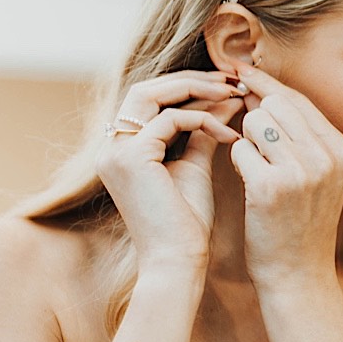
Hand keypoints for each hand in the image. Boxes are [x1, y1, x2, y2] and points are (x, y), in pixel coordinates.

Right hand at [95, 70, 243, 272]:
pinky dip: (201, 120)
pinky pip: (169, 120)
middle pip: (145, 89)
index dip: (187, 86)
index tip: (227, 86)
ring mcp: (115, 151)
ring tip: (233, 94)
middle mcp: (110, 147)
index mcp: (121, 149)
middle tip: (231, 81)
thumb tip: (228, 99)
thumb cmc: (187, 223)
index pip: (149, 99)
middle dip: (191, 80)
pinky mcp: (130, 159)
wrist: (178, 261)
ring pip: (150, 94)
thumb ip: (204, 130)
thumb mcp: (196, 166)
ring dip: (196, 90)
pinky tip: (227, 134)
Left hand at [229, 64, 342, 287]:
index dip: (266, 84)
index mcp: (341, 150)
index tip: (241, 71)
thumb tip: (263, 90)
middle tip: (254, 143)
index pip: (298, 99)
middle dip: (255, 116)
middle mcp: (326, 156)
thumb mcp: (319, 176)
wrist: (298, 274)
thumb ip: (301, 135)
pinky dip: (237, 161)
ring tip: (257, 168)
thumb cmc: (301, 222)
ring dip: (246, 140)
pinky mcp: (270, 186)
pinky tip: (249, 182)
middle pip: (275, 104)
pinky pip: (239, 148)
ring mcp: (300, 171)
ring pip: (255, 121)